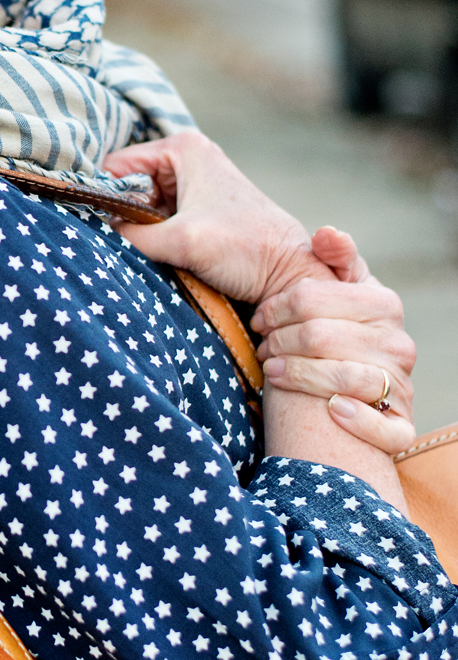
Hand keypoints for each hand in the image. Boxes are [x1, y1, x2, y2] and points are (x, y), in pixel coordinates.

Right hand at [103, 131, 328, 303]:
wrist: (290, 273)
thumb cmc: (245, 249)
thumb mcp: (180, 241)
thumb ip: (129, 236)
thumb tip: (91, 238)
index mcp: (183, 148)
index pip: (115, 166)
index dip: (104, 197)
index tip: (103, 227)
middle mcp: (187, 157)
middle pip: (126, 185)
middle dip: (123, 214)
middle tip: (133, 242)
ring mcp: (193, 182)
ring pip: (139, 204)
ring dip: (138, 229)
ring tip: (153, 249)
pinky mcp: (197, 207)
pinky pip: (156, 217)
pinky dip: (152, 235)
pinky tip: (163, 252)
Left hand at [255, 227, 417, 455]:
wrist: (331, 397)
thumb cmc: (323, 335)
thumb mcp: (328, 294)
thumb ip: (332, 260)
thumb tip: (327, 233)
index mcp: (381, 303)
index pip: (312, 296)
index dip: (277, 307)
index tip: (259, 316)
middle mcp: (398, 343)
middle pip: (318, 335)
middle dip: (279, 340)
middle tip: (261, 346)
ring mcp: (400, 384)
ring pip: (341, 376)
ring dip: (296, 375)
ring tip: (272, 370)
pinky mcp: (399, 425)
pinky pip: (382, 426)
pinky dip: (355, 418)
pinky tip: (330, 410)